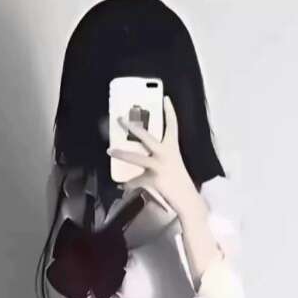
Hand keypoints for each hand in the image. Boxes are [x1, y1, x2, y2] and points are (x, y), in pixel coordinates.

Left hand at [107, 96, 197, 214]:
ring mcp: (159, 166)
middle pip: (146, 137)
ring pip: (136, 158)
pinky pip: (136, 181)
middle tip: (121, 119)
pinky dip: (128, 184)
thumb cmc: (179, 180)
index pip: (173, 125)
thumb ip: (159, 156)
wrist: (186, 198)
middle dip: (132, 127)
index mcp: (172, 147)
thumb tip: (143, 153)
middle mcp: (166, 154)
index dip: (170, 111)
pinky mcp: (153, 179)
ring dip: (122, 154)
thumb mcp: (172, 163)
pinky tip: (121, 185)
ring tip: (110, 151)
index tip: (165, 98)